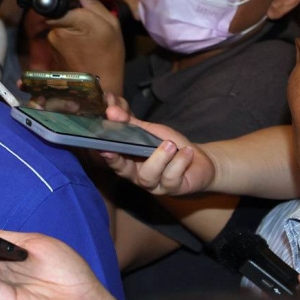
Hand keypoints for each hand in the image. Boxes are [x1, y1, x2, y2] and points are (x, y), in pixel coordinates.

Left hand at [44, 0, 125, 92]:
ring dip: (70, 27)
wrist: (101, 87)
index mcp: (71, 21)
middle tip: (87, 23)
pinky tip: (80, 47)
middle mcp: (55, 31)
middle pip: (59, 12)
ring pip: (59, 25)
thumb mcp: (111, 24)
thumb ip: (93, 5)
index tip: (71, 1)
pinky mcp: (50, 52)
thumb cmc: (109, 55)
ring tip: (86, 38)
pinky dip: (68, 39)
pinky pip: (59, 37)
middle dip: (70, 14)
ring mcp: (51, 43)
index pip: (54, 2)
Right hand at [99, 105, 213, 195]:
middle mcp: (138, 176)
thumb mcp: (151, 131)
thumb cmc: (170, 145)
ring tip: (170, 144)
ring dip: (159, 158)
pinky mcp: (173, 189)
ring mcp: (155, 185)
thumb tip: (111, 111)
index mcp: (130, 162)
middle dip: (119, 161)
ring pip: (148, 176)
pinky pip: (171, 178)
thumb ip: (131, 123)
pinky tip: (187, 152)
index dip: (106, 154)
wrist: (199, 159)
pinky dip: (179, 162)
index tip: (101, 146)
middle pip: (123, 171)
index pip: (113, 159)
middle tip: (117, 148)